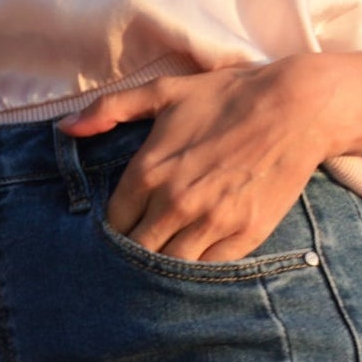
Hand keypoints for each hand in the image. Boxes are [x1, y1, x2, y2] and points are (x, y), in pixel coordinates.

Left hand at [70, 60, 345, 259]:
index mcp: (149, 170)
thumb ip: (110, 109)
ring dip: (164, 266)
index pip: (114, 222)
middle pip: (136, 251)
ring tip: (165, 258)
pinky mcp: (244, 236)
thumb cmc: (228, 96)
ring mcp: (210, 222)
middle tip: (142, 248)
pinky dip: (198, 270)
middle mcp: (175, 201)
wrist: (297, 107)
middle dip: (135, 252)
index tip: (126, 225)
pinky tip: (197, 258)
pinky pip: (207, 270)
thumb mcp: (165, 92)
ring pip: (169, 267)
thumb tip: (65, 129)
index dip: (116, 227)